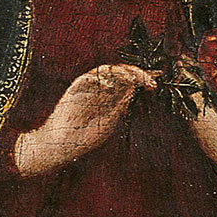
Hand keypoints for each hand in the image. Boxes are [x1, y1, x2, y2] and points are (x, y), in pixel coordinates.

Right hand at [15, 65, 154, 175]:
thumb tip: (134, 88)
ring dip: (121, 73)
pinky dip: (100, 79)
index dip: (142, 79)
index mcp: (111, 98)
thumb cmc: (84, 138)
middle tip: (149, 80)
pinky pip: (88, 78)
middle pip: (120, 74)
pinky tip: (110, 87)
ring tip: (132, 80)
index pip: (129, 83)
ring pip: (106, 71)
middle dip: (136, 74)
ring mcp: (89, 89)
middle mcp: (101, 91)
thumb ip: (120, 105)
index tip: (156, 82)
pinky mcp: (75, 90)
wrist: (61, 145)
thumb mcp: (109, 122)